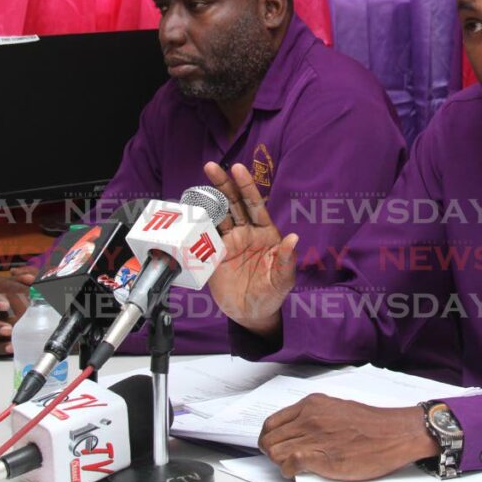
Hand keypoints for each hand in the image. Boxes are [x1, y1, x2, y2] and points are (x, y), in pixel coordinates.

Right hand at [203, 162, 298, 335]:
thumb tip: (293, 238)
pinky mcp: (213, 255)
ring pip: (217, 216)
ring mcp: (228, 243)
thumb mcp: (283, 280)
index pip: (255, 205)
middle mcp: (245, 233)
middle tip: (211, 167)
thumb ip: (286, 260)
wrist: (252, 314)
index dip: (247, 187)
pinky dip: (195, 225)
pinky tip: (188, 213)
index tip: (238, 169)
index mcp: (265, 234)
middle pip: (233, 204)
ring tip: (197, 186)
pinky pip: (203, 237)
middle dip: (223, 185)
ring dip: (207, 201)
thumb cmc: (272, 294)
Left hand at [260, 394, 437, 480]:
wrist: (394, 434)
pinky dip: (288, 469)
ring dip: (279, 462)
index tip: (272, 444)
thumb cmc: (372, 424)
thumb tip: (298, 430)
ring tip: (290, 465)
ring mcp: (314, 437)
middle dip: (270, 451)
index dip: (269, 437)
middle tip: (280, 458)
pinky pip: (289, 463)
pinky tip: (296, 470)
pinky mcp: (321, 457)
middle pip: (270, 438)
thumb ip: (315, 416)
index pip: (272, 422)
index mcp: (312, 404)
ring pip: (275, 451)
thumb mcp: (336, 408)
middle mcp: (310, 418)